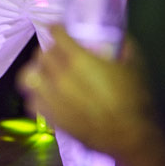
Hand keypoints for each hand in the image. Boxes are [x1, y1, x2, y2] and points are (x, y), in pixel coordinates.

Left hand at [18, 26, 151, 155]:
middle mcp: (59, 75)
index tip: (59, 29)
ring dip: (37, 71)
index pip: (56, 34)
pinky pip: (31, 100)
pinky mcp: (50, 115)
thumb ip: (124, 45)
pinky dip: (36, 95)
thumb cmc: (134, 100)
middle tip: (60, 54)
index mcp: (79, 59)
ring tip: (46, 73)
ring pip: (30, 75)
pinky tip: (46, 94)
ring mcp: (51, 96)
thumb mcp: (135, 65)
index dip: (57, 29)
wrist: (130, 136)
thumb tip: (117, 35)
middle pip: (43, 54)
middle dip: (50, 50)